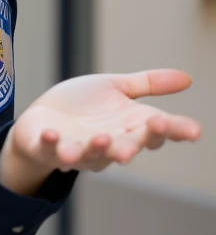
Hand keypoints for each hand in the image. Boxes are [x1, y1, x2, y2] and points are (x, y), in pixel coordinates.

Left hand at [0, 69, 201, 194]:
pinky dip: (52, 144)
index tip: (193, 131)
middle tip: (152, 130)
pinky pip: (50, 149)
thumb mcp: (116, 88)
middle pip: (128, 147)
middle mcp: (107, 145)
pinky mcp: (47, 148)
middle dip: (138, 141)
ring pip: (90, 155)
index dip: (174, 132)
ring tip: (101, 138)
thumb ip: (148, 84)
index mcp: (127, 129)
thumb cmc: (83, 106)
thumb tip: (188, 78)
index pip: (156, 133)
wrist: (41, 118)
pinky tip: (52, 134)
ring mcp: (77, 150)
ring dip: (96, 148)